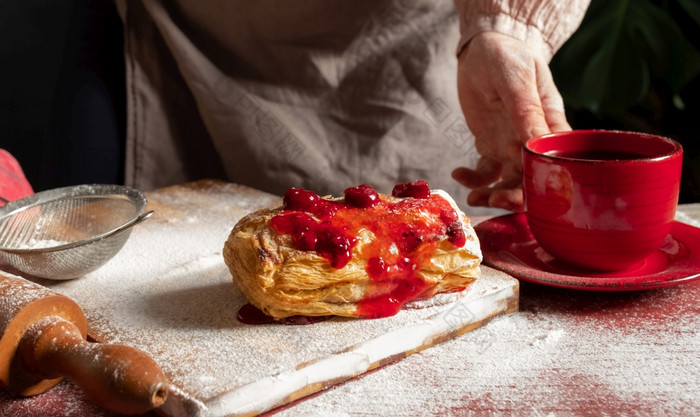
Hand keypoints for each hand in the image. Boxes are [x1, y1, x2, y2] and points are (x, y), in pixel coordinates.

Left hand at [451, 31, 570, 210]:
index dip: (546, 181)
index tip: (528, 189)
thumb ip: (526, 110)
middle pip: (534, 179)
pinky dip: (473, 180)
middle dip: (517, 196)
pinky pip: (486, 173)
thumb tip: (537, 143)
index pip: (557, 160)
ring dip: (494, 196)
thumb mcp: (516, 78)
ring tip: (476, 200)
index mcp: (551, 123)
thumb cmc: (506, 56)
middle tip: (497, 201)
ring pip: (509, 183)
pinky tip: (458, 173)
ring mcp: (512, 146)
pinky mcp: (491, 147)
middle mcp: (534, 140)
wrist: (481, 50)